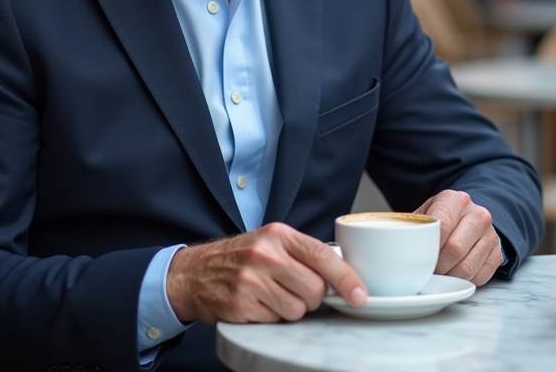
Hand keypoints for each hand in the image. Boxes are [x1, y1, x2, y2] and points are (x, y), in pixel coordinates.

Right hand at [166, 222, 366, 323]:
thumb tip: (344, 273)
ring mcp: (250, 281)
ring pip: (298, 309)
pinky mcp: (240, 305)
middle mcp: (265, 255)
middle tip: (299, 291)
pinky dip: (273, 317)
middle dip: (315, 297)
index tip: (361, 295)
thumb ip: (304, 253)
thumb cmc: (241, 257)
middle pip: (315, 289)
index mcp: (278, 235)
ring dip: (293, 309)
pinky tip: (259, 304)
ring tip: (274, 296)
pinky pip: (276, 321)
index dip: (346, 278)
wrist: (195, 272)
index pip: (322, 256)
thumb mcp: (272, 242)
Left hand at [414, 190, 502, 285]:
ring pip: (467, 267)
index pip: (442, 225)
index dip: (429, 245)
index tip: (418, 256)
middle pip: (455, 249)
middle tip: (426, 270)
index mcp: (456, 200)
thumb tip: (392, 244)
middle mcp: (478, 215)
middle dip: (437, 265)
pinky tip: (454, 274)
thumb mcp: (427, 213)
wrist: (470, 218)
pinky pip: (479, 277)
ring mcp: (490, 234)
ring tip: (438, 275)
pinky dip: (463, 281)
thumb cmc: (443, 218)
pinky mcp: (497, 253)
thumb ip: (413, 226)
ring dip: (449, 277)